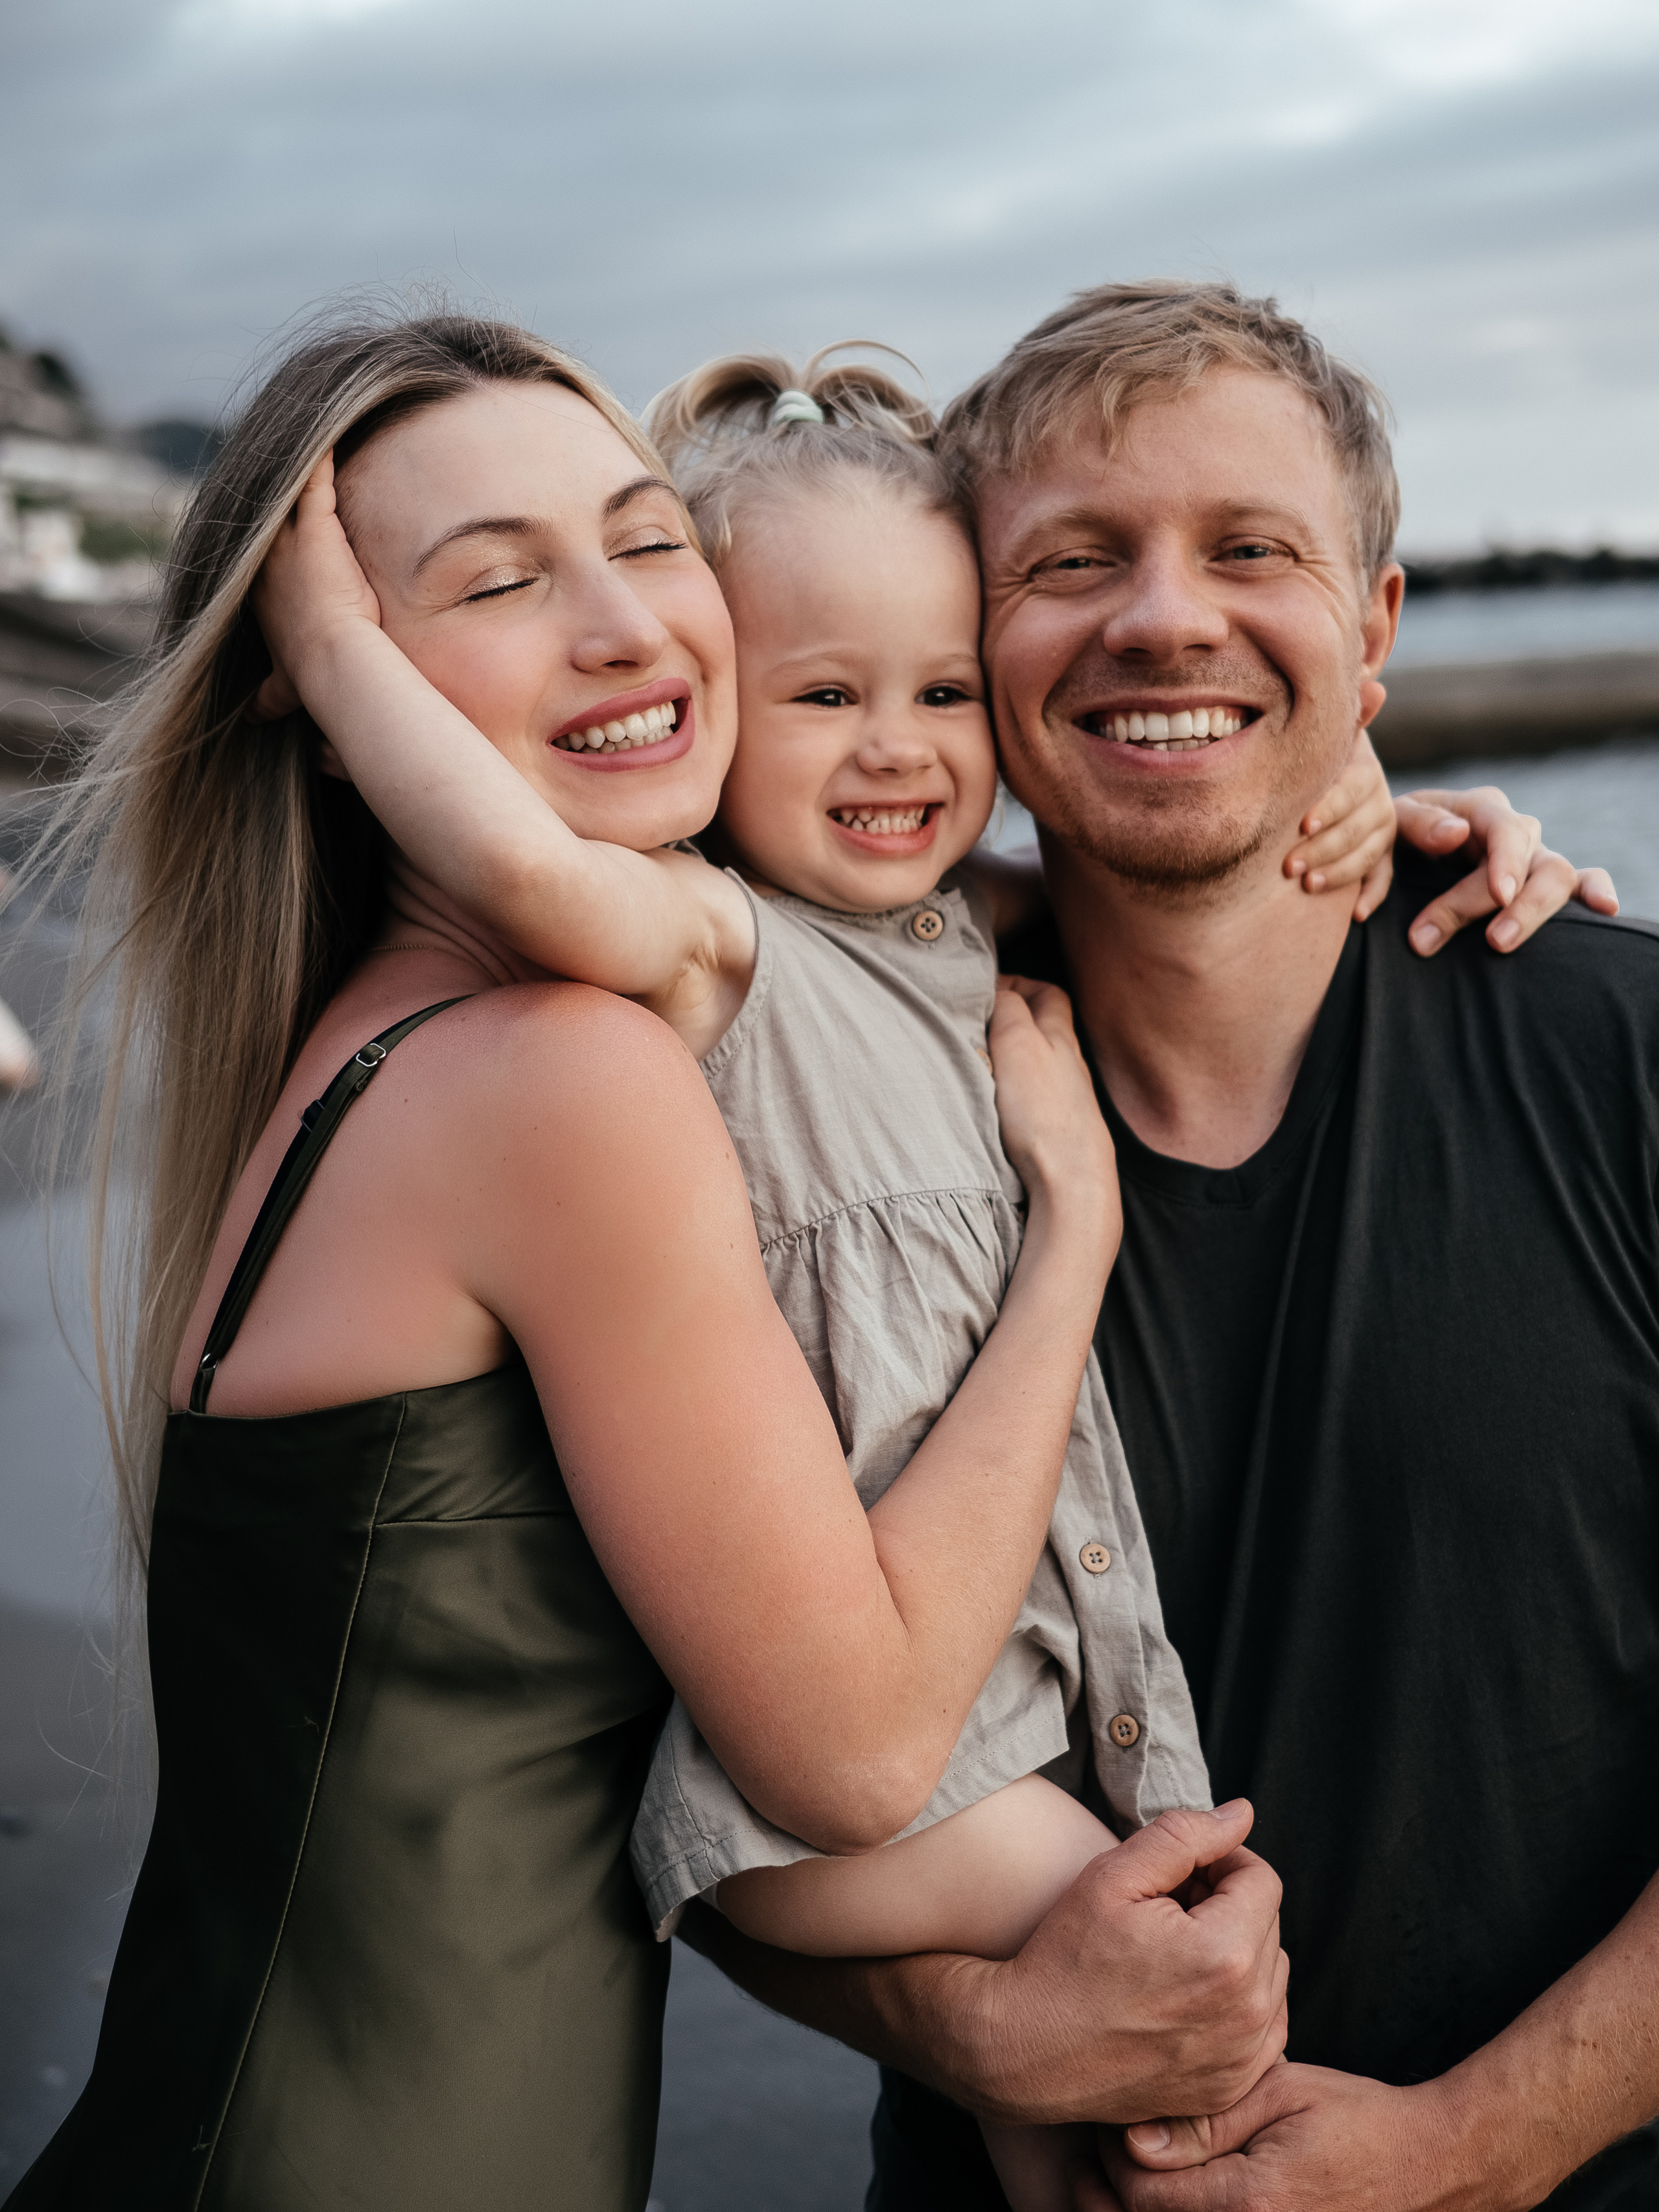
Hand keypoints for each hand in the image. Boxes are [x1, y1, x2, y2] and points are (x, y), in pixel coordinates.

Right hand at [249, 452, 381, 721]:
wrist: (333, 663)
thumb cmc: (313, 675)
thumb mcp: (283, 685)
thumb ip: (269, 697)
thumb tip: (254, 717)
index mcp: (257, 590)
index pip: (255, 552)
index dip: (260, 536)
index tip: (263, 525)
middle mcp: (264, 560)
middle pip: (261, 514)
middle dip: (268, 492)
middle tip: (271, 465)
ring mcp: (287, 540)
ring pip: (284, 491)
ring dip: (292, 466)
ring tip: (300, 435)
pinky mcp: (316, 525)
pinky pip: (317, 478)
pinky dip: (322, 453)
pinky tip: (330, 427)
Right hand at [965, 1802, 1289, 2127]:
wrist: (1030, 2050)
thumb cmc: (1066, 1958)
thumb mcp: (1113, 1876)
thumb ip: (1185, 1835)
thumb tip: (1242, 1813)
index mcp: (1225, 1954)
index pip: (1261, 1880)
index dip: (1221, 1860)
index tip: (1181, 1871)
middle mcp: (1248, 2013)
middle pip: (1267, 1925)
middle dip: (1226, 1905)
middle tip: (1167, 1909)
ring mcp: (1244, 2059)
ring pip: (1269, 1975)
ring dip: (1235, 1952)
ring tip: (1173, 1952)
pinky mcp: (1232, 2089)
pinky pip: (1264, 2026)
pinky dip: (1236, 2002)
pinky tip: (1186, 1995)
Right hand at [990, 974, 1119, 1258]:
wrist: (1071, 1182)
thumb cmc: (1045, 1111)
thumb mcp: (1018, 1041)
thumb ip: (1007, 1008)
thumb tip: (998, 992)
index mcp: (1060, 1036)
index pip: (1047, 993)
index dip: (1017, 984)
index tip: (985, 990)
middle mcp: (1068, 1065)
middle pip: (1044, 1028)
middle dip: (1012, 1018)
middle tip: (979, 1023)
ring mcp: (1065, 1100)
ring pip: (1037, 1064)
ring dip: (1010, 1057)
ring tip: (978, 1061)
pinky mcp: (1056, 1132)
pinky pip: (1034, 1098)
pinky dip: (1013, 1091)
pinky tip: (994, 1103)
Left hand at [1075, 2063, 1484, 2211]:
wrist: (1428, 2167)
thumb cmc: (1355, 2119)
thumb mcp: (1280, 2095)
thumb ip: (1206, 2121)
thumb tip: (1133, 2141)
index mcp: (1251, 2201)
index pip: (1144, 2195)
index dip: (1110, 2161)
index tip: (1106, 2124)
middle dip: (1105, 2197)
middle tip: (1089, 2160)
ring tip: (1106, 2184)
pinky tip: (1161, 2201)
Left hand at [1283, 730, 1394, 916]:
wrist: (1314, 774)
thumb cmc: (1306, 755)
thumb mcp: (1322, 737)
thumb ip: (1346, 716)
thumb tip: (1377, 688)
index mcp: (1363, 771)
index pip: (1353, 787)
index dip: (1330, 805)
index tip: (1302, 823)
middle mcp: (1378, 801)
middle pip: (1359, 827)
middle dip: (1323, 847)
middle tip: (1288, 866)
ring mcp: (1380, 831)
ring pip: (1368, 855)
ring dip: (1340, 873)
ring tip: (1308, 886)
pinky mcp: (1379, 856)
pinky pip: (1383, 878)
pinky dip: (1371, 895)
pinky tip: (1355, 913)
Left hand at [1396, 786, 1618, 955]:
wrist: (1397, 853)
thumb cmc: (1393, 835)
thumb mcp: (1394, 822)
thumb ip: (1418, 824)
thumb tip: (1457, 834)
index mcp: (1481, 810)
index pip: (1506, 830)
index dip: (1507, 863)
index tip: (1498, 896)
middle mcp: (1515, 832)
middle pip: (1536, 863)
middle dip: (1518, 904)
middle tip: (1495, 941)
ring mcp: (1532, 858)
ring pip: (1558, 877)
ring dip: (1536, 912)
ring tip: (1505, 943)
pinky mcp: (1539, 883)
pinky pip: (1580, 882)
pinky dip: (1595, 892)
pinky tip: (1605, 910)